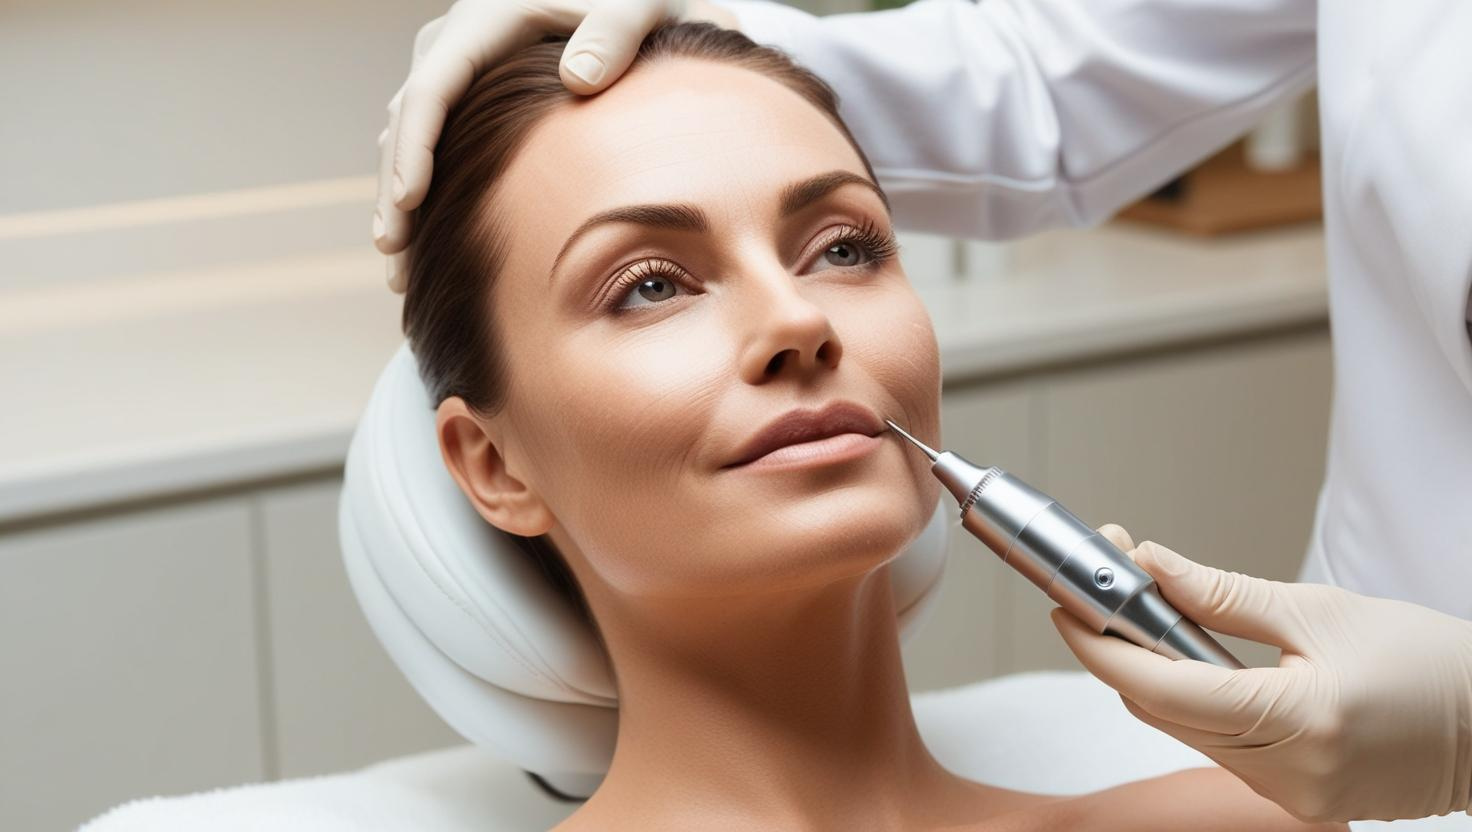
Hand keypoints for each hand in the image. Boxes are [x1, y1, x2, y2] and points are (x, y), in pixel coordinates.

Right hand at [374, 0, 739, 291]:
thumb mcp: (637, 4)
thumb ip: (615, 34)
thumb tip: (578, 80)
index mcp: (486, 16)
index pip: (432, 87)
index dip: (414, 147)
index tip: (409, 201)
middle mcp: (457, 37)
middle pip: (406, 118)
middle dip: (395, 192)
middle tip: (394, 256)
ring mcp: (458, 63)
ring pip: (408, 132)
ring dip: (401, 198)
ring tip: (401, 265)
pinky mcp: (468, 87)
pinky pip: (430, 137)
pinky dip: (422, 185)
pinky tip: (426, 238)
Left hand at [1052, 525, 1471, 821]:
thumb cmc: (1429, 664)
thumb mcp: (1319, 612)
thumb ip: (1222, 595)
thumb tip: (1150, 565)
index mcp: (1296, 721)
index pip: (1159, 689)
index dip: (1100, 648)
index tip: (1067, 608)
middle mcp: (1287, 774)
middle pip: (1160, 712)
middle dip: (1122, 653)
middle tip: (1105, 596)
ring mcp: (1292, 797)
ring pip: (1185, 733)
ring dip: (1157, 679)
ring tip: (1152, 623)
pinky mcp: (1299, 802)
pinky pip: (1222, 750)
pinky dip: (1197, 707)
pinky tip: (1196, 667)